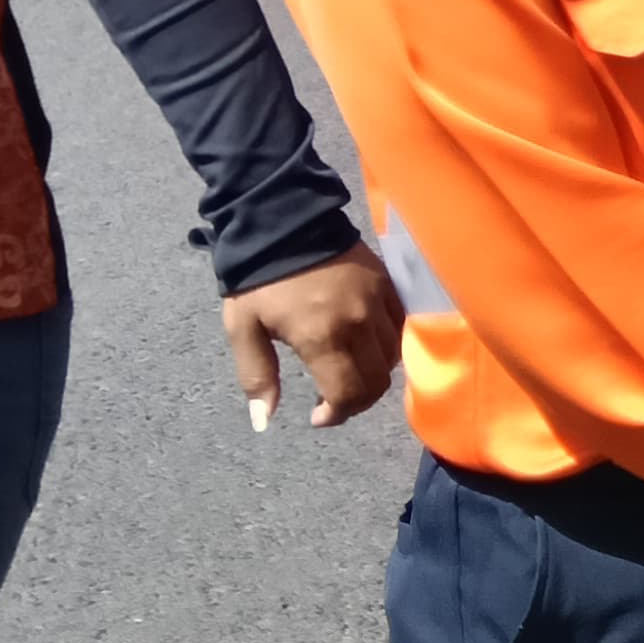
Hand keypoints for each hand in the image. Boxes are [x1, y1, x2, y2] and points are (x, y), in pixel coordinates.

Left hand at [224, 244, 403, 428]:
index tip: (318, 416)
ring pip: (392, 356)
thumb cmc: (258, 280)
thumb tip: (264, 421)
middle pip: (376, 381)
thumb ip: (257, 376)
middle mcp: (358, 323)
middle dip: (356, 400)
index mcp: (321, 336)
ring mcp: (379, 302)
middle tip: (333, 399)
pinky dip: (387, 345)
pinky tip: (366, 343)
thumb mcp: (243, 329)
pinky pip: (400, 327)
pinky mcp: (389, 285)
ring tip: (348, 370)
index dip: (337, 414)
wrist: (283, 221)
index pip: (348, 393)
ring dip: (373, 372)